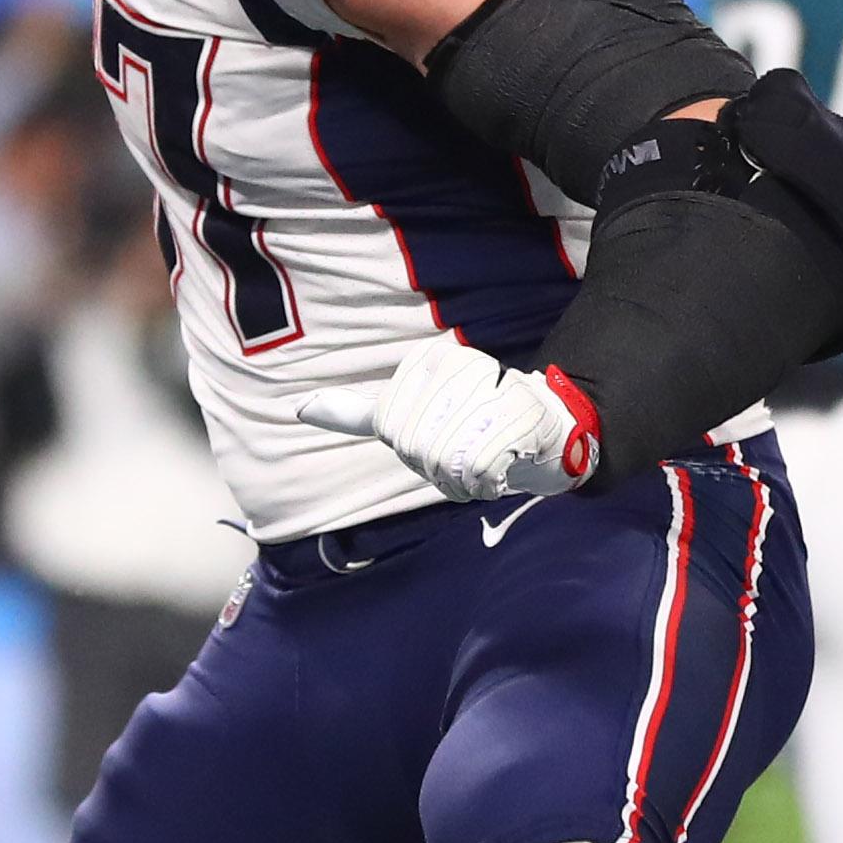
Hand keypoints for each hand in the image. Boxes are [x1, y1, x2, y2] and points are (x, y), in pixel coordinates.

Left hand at [300, 335, 598, 502]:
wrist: (543, 426)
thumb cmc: (467, 421)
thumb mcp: (407, 410)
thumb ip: (356, 411)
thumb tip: (299, 407)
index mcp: (430, 358)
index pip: (390, 423)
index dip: (409, 444)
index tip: (437, 433)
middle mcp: (459, 365)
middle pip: (414, 444)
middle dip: (433, 466)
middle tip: (460, 457)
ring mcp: (492, 388)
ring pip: (444, 459)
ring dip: (459, 479)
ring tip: (478, 465)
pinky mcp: (520, 416)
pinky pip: (479, 468)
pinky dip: (484, 483)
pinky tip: (496, 472)